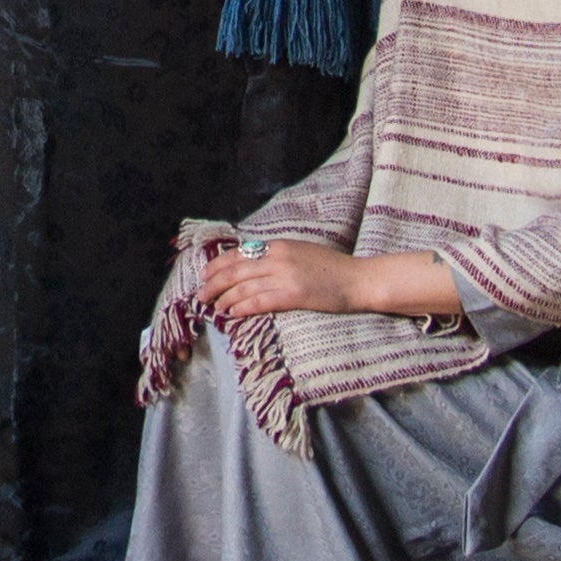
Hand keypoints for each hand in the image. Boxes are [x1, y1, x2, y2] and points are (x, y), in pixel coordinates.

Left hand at [194, 238, 371, 319]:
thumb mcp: (302, 253)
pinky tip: (232, 314)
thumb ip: (278, 257)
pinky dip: (241, 308)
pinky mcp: (294, 295)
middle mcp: (279, 257)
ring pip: (243, 287)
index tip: (205, 276)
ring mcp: (286, 276)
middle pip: (235, 270)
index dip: (217, 266)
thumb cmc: (333, 270)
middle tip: (200, 296)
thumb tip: (252, 267)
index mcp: (279, 245)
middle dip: (213, 284)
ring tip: (214, 309)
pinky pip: (258, 302)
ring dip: (224, 299)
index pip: (238, 254)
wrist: (360, 279)